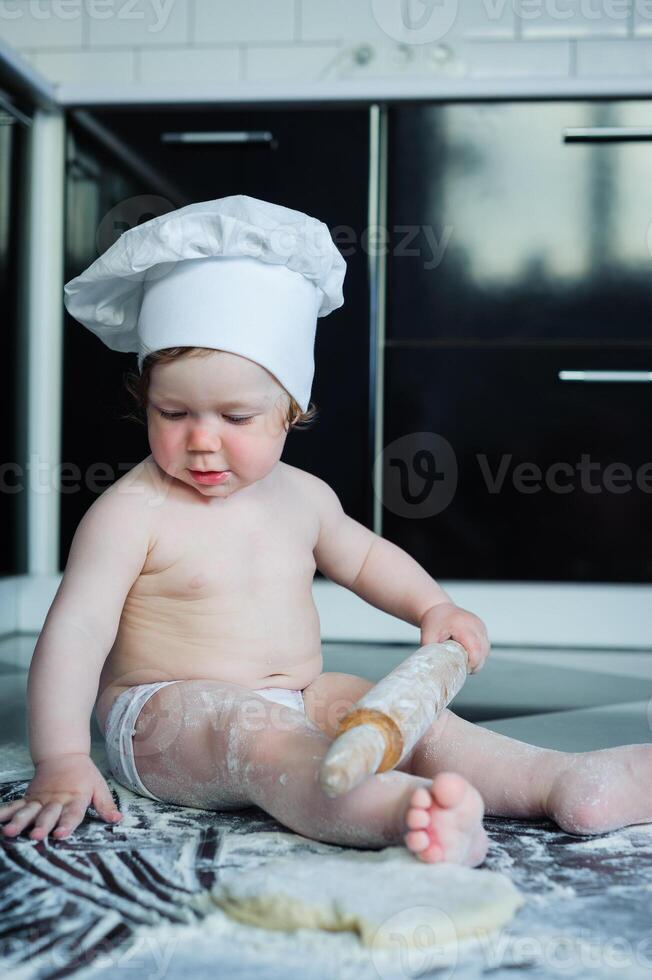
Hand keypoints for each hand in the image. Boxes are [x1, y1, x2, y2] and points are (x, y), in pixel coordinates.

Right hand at [0, 753, 121, 840]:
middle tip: (36, 836)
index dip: (67, 823)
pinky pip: (16, 806)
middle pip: (49, 814)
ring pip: (29, 811)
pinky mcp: (29, 798)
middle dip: (42, 825)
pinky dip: (5, 813)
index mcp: (75, 798)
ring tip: (10, 832)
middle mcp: (56, 800)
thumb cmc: (84, 774)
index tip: (61, 833)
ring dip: (19, 822)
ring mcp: (41, 799)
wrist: (63, 754)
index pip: (72, 813)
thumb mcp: (99, 787)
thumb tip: (117, 820)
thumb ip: (106, 805)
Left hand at [420, 602, 489, 672]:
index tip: (464, 670)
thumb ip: (431, 653)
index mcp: (461, 625)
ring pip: (486, 649)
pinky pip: (486, 644)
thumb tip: (432, 669)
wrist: (438, 608)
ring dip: (479, 659)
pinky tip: (469, 654)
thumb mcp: (427, 638)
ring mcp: (479, 624)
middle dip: (476, 664)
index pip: (475, 648)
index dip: (473, 663)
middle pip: (483, 650)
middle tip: (464, 669)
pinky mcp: (482, 627)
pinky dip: (480, 653)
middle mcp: (473, 623)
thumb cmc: (433, 622)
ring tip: (465, 661)